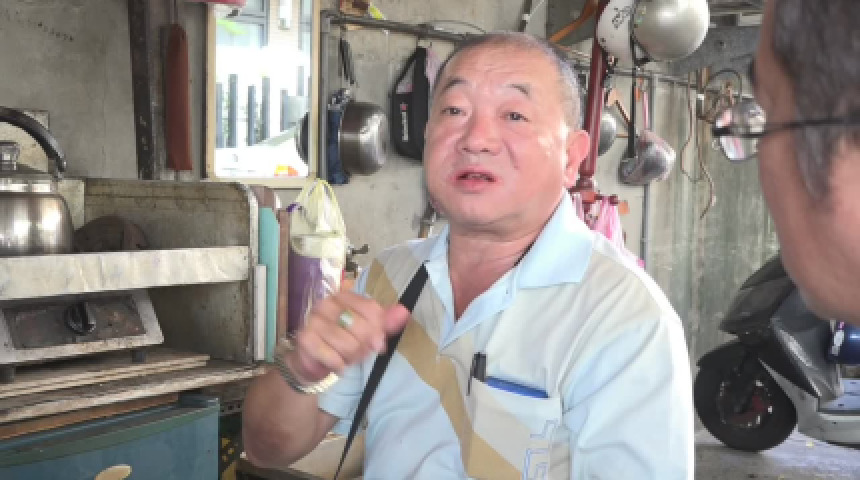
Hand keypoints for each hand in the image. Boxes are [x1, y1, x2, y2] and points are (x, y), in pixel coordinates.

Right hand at [286, 291, 409, 382]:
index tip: (379, 342)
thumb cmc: (343, 340)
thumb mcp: (367, 329)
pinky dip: (339, 365)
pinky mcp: (306, 339)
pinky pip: (333, 357)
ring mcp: (314, 321)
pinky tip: (337, 364)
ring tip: (347, 358)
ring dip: (352, 358)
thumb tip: (404, 312)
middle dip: (365, 347)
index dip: (379, 330)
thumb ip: (386, 321)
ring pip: (348, 344)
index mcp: (344, 296)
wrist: (313, 358)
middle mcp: (327, 304)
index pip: (372, 310)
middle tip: (361, 352)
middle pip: (361, 328)